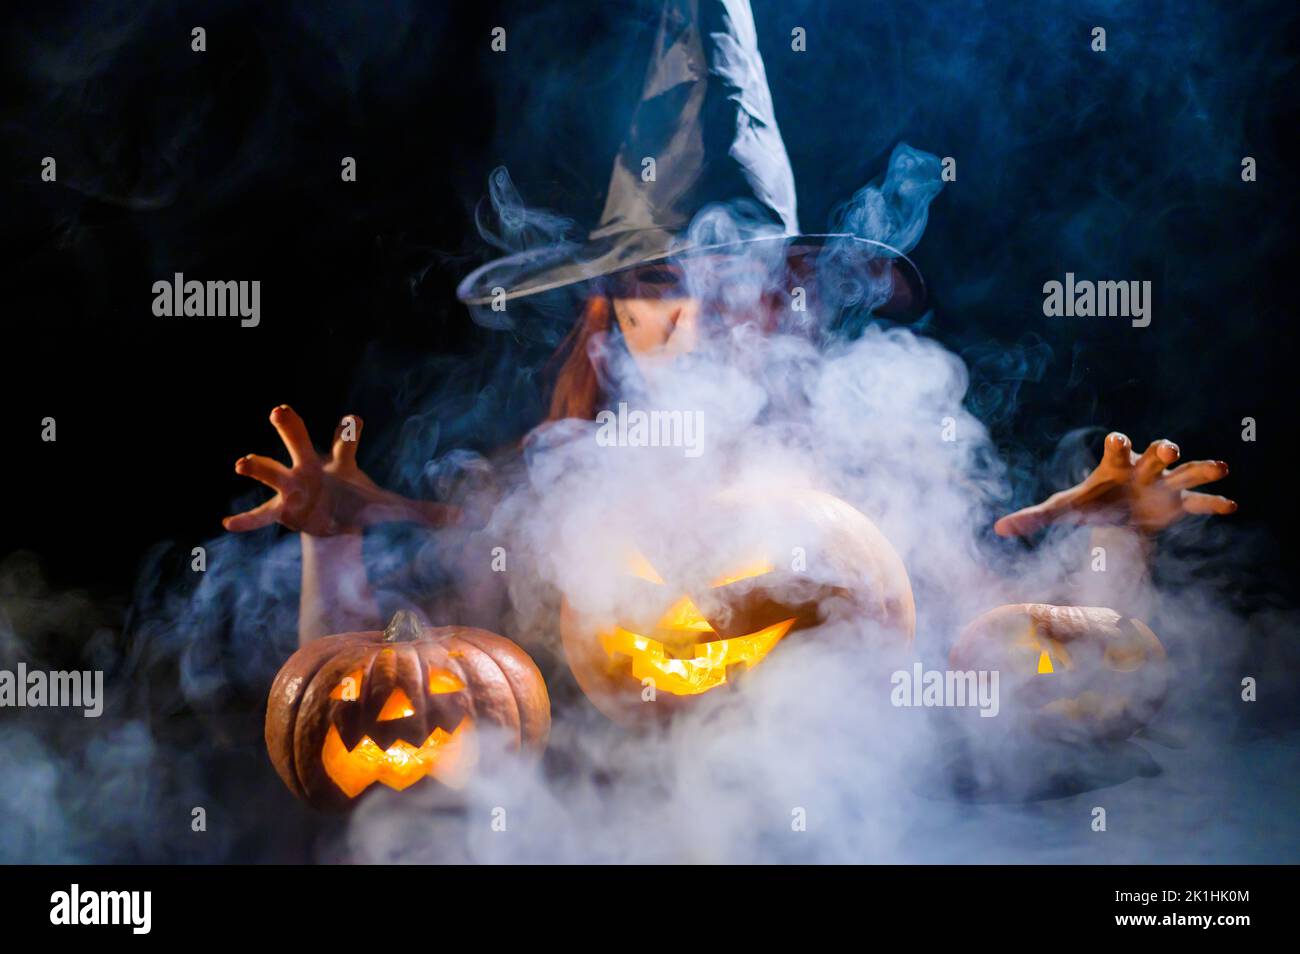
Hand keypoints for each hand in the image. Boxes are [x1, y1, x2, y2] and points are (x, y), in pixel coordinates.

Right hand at [223, 405, 456, 535]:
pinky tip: (228, 523)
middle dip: (290, 427)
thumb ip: (426, 512)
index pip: (346, 442)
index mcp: (340, 464)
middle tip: (279, 409)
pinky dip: (246, 520)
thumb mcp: (391, 509)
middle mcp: (311, 468)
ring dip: (258, 466)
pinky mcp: (282, 511)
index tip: (353, 419)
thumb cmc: (359, 506)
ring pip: (272, 470)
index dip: (350, 431)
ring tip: (243, 462)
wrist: (334, 523)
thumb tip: (466, 519)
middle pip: (298, 441)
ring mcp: (292, 487)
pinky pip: (261, 515)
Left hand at [994, 432, 1236, 537]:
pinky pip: (1200, 502)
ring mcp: (1164, 484)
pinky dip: (1214, 502)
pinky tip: (1231, 505)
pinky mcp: (1178, 502)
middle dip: (1163, 450)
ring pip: (1186, 471)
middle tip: (1168, 449)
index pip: (1118, 447)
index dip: (1118, 443)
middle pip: (1156, 454)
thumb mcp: (1064, 509)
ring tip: (1222, 468)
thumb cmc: (1092, 502)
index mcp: (1116, 466)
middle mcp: (1144, 469)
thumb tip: (998, 530)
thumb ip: (1034, 517)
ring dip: (1201, 469)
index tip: (1118, 440)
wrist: (1118, 514)